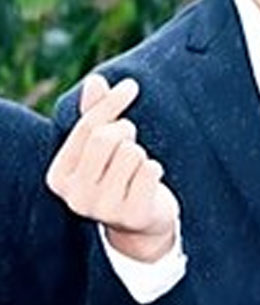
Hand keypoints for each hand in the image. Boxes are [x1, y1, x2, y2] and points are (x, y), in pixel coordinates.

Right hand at [46, 73, 178, 261]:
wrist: (140, 223)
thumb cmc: (117, 174)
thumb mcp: (101, 145)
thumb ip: (95, 114)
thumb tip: (95, 81)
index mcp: (59, 177)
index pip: (88, 126)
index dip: (112, 102)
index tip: (131, 86)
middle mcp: (75, 197)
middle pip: (106, 138)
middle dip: (125, 132)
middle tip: (131, 142)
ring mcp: (103, 210)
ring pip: (131, 153)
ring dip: (141, 155)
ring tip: (136, 169)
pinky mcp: (133, 216)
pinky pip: (151, 170)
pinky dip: (155, 169)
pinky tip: (148, 184)